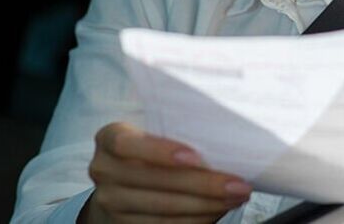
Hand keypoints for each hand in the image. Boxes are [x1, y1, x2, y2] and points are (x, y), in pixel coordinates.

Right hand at [82, 122, 252, 223]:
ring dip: (207, 205)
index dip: (161, 151)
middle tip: (239, 184)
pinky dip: (197, 219)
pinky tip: (218, 209)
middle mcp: (104, 170)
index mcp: (110, 138)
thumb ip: (177, 129)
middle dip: (203, 184)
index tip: (196, 157)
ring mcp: (111, 201)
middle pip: (155, 180)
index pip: (127, 143)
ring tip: (237, 196)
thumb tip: (227, 133)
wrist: (121, 184)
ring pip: (164, 208)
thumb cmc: (151, 148)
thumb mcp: (154, 131)